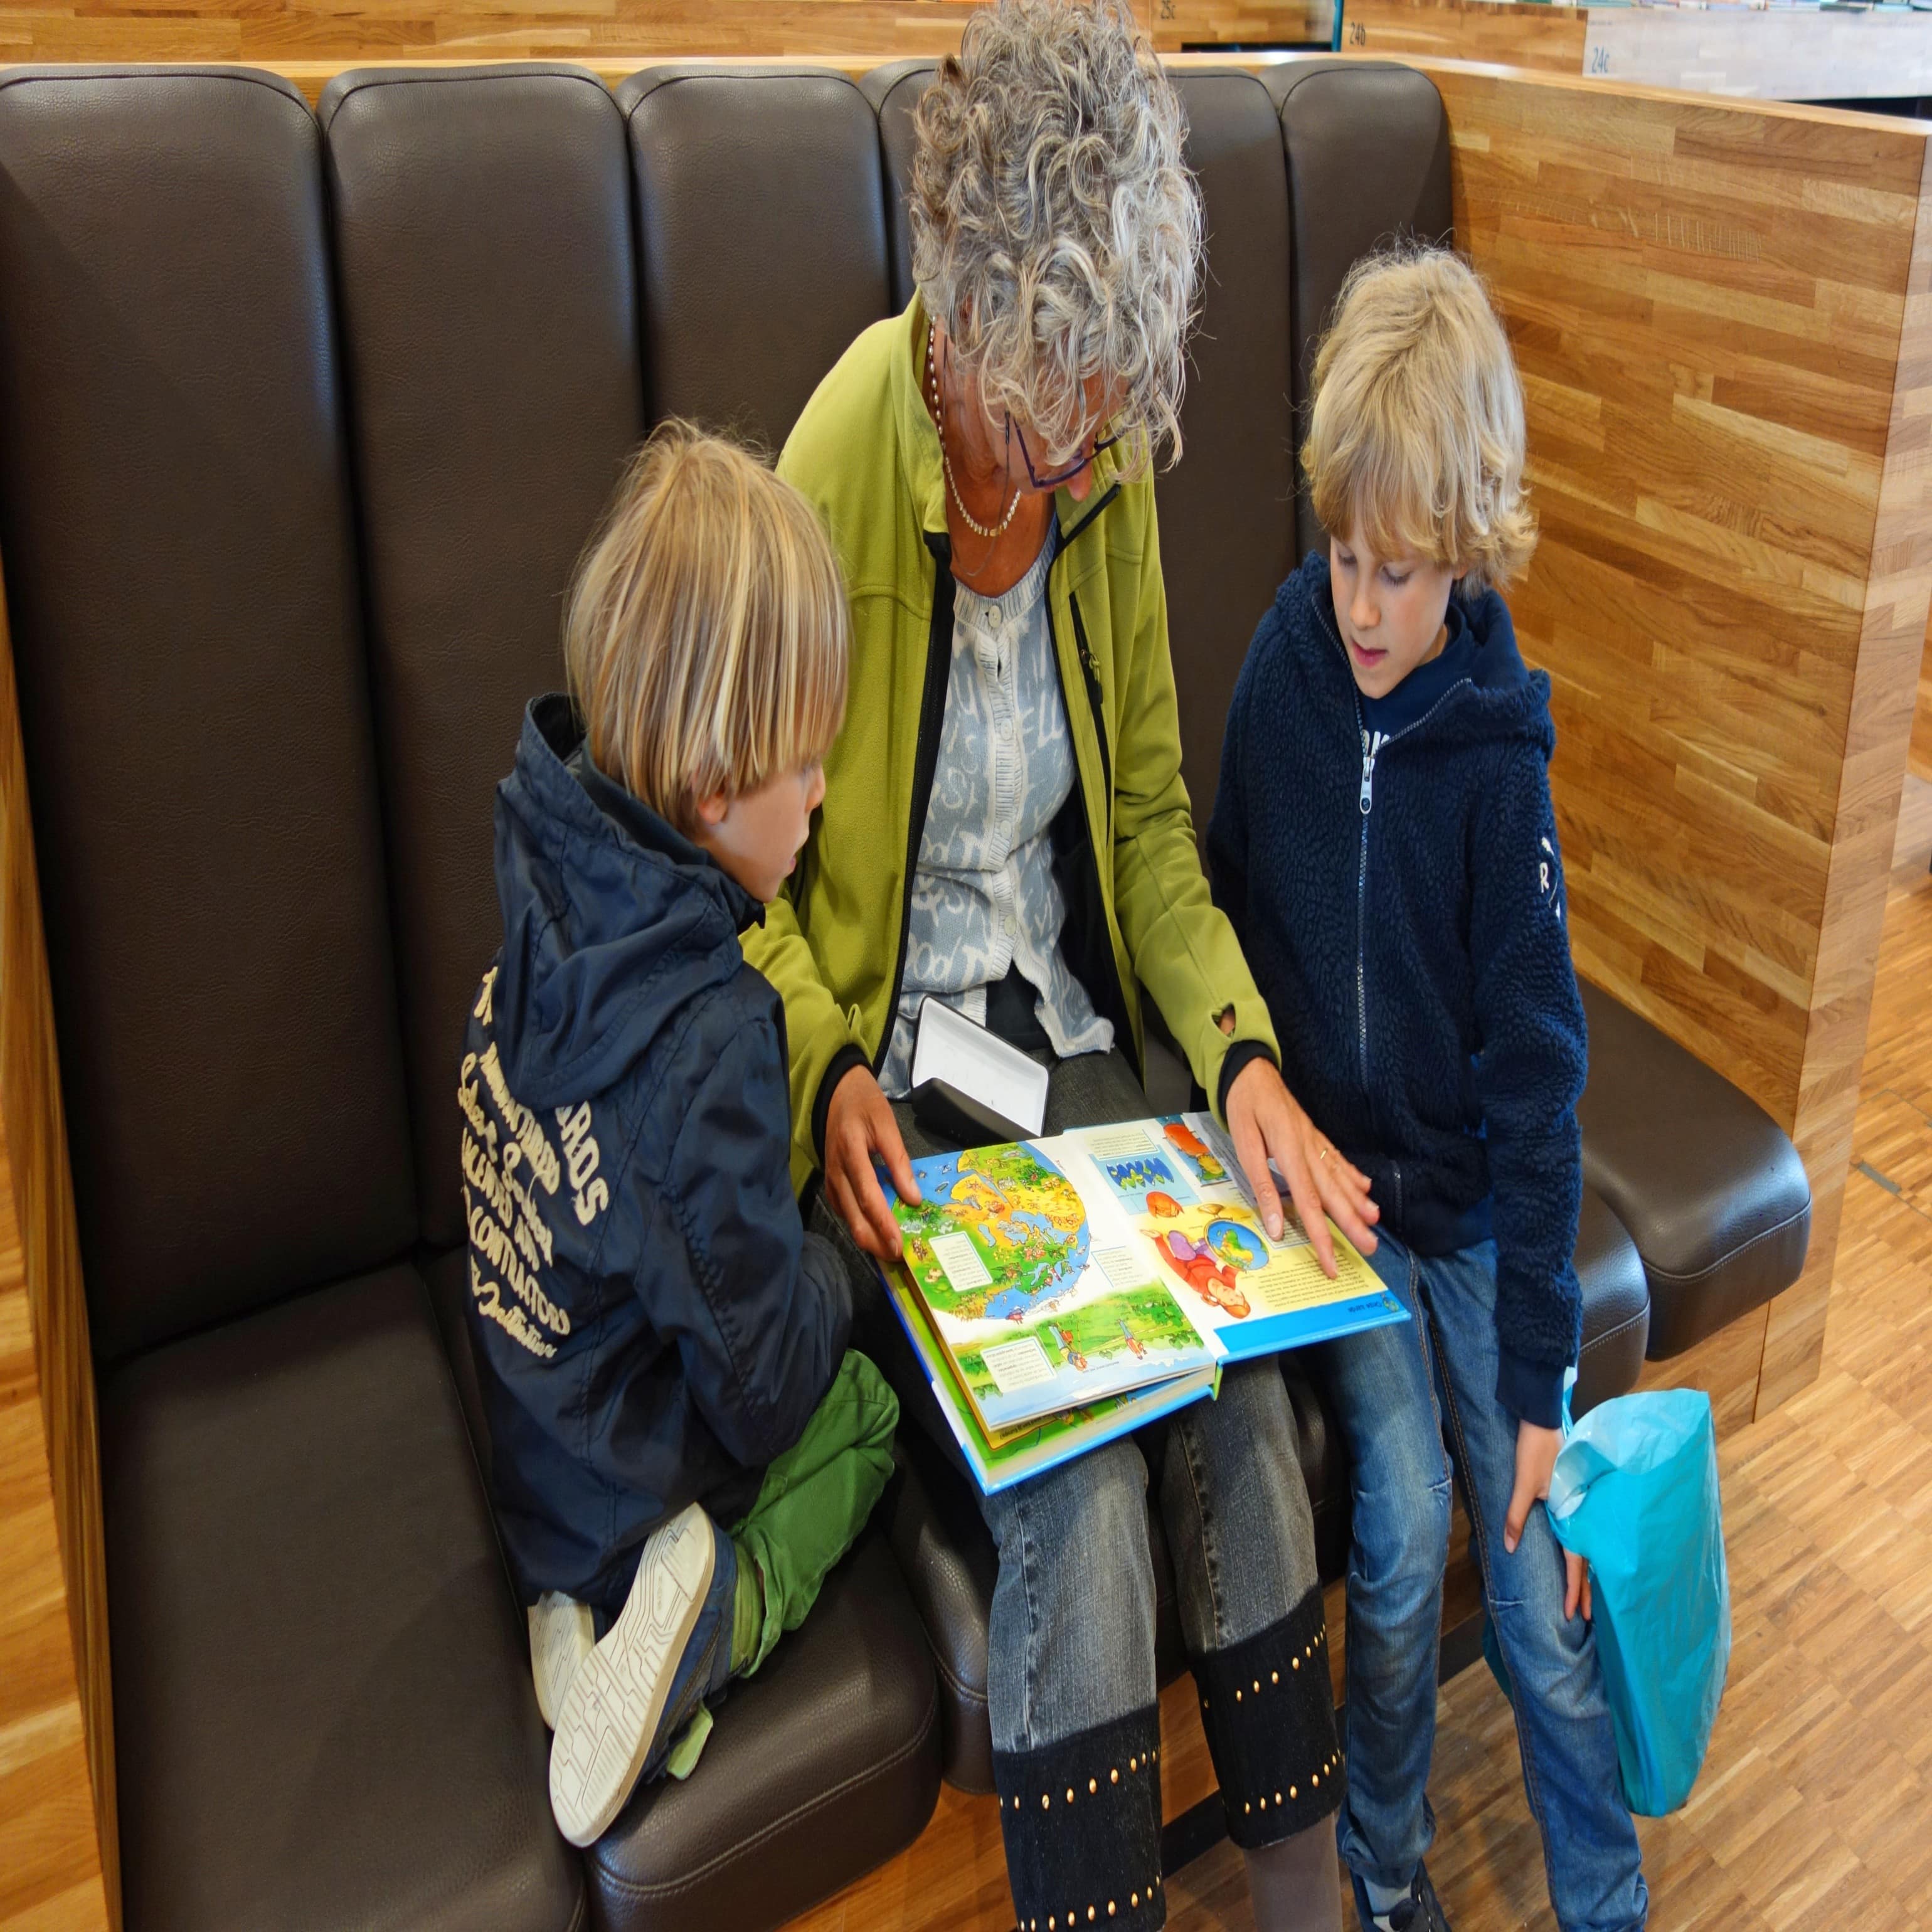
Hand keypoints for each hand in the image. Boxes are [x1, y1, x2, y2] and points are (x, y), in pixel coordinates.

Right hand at [823, 1065, 919, 1261]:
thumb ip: (899, 1161)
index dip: (885, 1224)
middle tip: (899, 1257)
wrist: (837, 1091)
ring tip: (890, 1251)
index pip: (869, 1198)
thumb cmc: (865, 1105)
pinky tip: (875, 1233)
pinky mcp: (831, 1182)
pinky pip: (843, 1210)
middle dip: (877, 1242)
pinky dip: (858, 1225)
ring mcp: (831, 1179)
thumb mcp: (887, 1125)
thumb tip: (913, 1197)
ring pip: (847, 1218)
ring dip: (868, 1238)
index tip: (900, 1244)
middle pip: (854, 1217)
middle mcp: (837, 1172)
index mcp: (851, 1154)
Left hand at [1222, 1055, 1377, 1276]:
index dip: (1322, 1236)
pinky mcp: (1314, 1134)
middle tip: (1371, 1247)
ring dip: (1357, 1201)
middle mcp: (1309, 1149)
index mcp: (1290, 1153)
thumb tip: (1277, 1227)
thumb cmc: (1243, 1107)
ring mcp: (1314, 1141)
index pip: (1309, 1203)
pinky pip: (1337, 1159)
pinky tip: (1365, 1188)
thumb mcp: (1244, 1145)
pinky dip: (1352, 1174)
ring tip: (1374, 1221)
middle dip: (1352, 1223)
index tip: (1332, 1262)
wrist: (1251, 1071)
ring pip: (1340, 1177)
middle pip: (1333, 1193)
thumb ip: (1263, 1186)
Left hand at [1504, 1418, 1590, 1621]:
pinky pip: (1580, 1532)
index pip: (1575, 1562)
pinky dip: (1582, 1552)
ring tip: (1586, 1598)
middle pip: (1584, 1561)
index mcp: (1569, 1514)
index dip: (1574, 1590)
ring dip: (1585, 1574)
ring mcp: (1577, 1506)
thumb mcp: (1522, 1484)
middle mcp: (1578, 1514)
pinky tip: (1581, 1559)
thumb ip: (1516, 1516)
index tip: (1575, 1615)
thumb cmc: (1535, 1449)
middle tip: (1587, 1620)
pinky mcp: (1572, 1496)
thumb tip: (1508, 1547)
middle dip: (1585, 1591)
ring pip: (1585, 1548)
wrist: (1542, 1418)